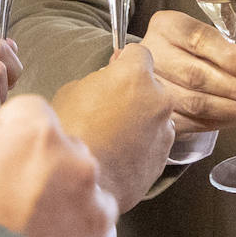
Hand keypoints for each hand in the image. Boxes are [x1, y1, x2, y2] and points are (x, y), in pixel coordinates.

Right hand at [0, 94, 116, 236]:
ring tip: (25, 225)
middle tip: (8, 191)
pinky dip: (73, 230)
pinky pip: (90, 221)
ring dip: (61, 196)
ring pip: (80, 184)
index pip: (30, 109)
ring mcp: (91, 200)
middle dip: (39, 162)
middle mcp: (74, 160)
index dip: (10, 128)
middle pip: (60, 146)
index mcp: (36, 134)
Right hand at [50, 43, 175, 212]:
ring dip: (141, 119)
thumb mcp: (72, 91)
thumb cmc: (70, 136)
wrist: (80, 183)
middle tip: (109, 107)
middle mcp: (158, 99)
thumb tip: (107, 79)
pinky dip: (143, 143)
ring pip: (155, 114)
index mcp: (135, 76)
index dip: (124, 61)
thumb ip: (98, 79)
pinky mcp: (165, 156)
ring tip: (113, 136)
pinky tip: (120, 153)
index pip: (139, 52)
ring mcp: (165, 129)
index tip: (117, 68)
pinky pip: (156, 140)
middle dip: (134, 92)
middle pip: (150, 85)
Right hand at [137, 10, 235, 132]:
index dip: (227, 55)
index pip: (197, 38)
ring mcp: (149, 87)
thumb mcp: (214, 40)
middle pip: (196, 74)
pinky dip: (220, 123)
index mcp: (167, 27)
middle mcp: (152, 54)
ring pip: (194, 102)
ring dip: (233, 109)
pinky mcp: (154, 114)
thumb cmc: (191, 53)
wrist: (162, 74)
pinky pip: (191, 123)